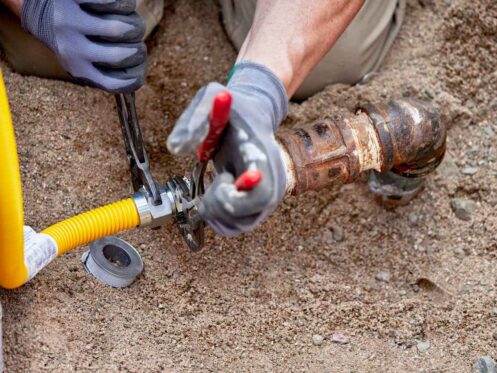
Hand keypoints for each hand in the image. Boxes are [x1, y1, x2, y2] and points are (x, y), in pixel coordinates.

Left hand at [21, 0, 146, 92]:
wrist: (36, 5)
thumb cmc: (68, 34)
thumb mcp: (79, 58)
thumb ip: (102, 69)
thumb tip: (134, 76)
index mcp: (78, 68)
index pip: (114, 83)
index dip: (135, 77)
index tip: (139, 65)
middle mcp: (72, 49)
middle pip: (121, 56)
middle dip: (138, 48)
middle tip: (137, 40)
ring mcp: (70, 22)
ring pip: (118, 29)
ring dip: (133, 23)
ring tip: (130, 19)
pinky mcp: (73, 0)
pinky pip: (110, 2)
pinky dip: (122, 4)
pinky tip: (118, 5)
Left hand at [167, 62, 288, 235]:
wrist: (252, 116)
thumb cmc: (233, 109)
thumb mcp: (210, 98)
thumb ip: (193, 119)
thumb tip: (176, 149)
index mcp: (262, 157)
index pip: (262, 191)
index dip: (242, 197)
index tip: (225, 178)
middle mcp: (271, 183)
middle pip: (247, 217)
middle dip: (218, 203)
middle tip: (217, 177)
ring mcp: (266, 199)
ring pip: (239, 226)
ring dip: (215, 210)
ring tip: (219, 180)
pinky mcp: (256, 208)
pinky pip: (234, 227)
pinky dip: (216, 216)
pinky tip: (216, 192)